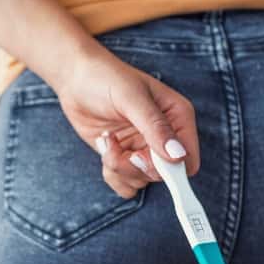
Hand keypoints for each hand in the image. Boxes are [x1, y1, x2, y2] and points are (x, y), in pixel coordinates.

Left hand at [55, 45, 199, 198]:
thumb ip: (155, 127)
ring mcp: (144, 149)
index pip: (188, 159)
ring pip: (142, 181)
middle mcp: (165, 136)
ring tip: (107, 140)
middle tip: (120, 148)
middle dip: (137, 166)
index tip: (142, 158)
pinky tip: (105, 148)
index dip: (170, 168)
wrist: (76, 79)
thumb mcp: (131, 98)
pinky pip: (126, 185)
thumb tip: (177, 155)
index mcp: (178, 117)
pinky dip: (112, 174)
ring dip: (120, 168)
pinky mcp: (125, 158)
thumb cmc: (106, 78)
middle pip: (164, 175)